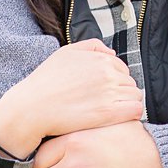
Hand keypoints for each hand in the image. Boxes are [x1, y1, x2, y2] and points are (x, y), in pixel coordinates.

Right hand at [0, 39, 141, 158]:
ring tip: (111, 113)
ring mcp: (110, 93)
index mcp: (100, 59)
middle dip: (121, 92)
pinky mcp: (109, 113)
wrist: (31, 109)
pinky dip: (132, 114)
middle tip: (106, 104)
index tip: (104, 92)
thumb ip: (92, 47)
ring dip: (127, 103)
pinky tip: (119, 119)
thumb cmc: (45, 82)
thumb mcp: (65, 53)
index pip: (122, 69)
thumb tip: (112, 53)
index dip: (115, 81)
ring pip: (135, 96)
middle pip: (130, 83)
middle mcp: (108, 73)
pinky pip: (136, 110)